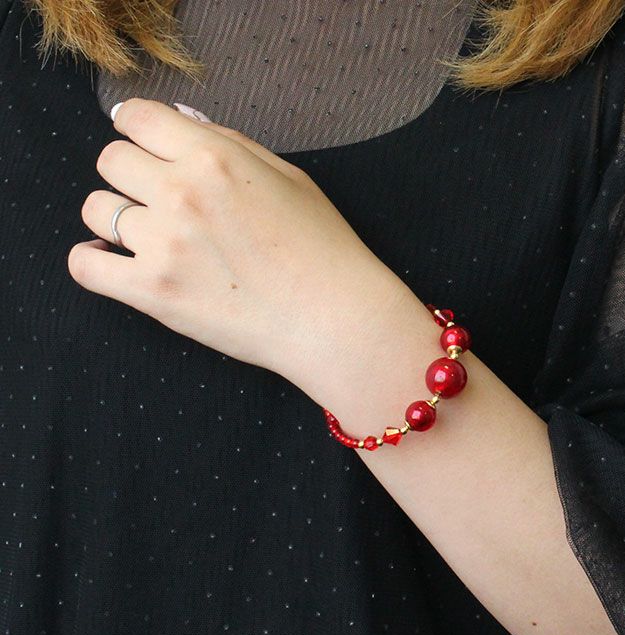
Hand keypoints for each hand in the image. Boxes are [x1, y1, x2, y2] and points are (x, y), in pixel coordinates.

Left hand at [70, 97, 412, 385]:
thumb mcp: (287, 177)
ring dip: (118, 218)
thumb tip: (181, 123)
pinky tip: (113, 262)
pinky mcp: (153, 294)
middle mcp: (181, 193)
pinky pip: (84, 266)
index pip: (136, 119)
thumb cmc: (322, 248)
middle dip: (132, 174)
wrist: (334, 319)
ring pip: (96, 210)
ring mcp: (163, 245)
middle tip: (160, 199)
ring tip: (151, 236)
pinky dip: (93, 261)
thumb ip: (229, 144)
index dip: (138, 129)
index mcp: (214, 158)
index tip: (147, 146)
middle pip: (111, 161)